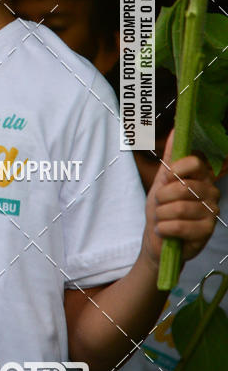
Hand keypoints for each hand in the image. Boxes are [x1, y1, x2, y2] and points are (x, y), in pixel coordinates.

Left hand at [142, 131, 219, 265]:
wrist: (157, 240)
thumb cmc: (161, 209)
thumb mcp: (161, 181)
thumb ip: (170, 157)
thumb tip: (176, 130)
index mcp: (202, 176)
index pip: (195, 162)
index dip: (176, 170)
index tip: (167, 179)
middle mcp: (211, 191)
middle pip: (183, 186)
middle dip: (162, 197)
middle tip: (161, 204)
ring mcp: (211, 212)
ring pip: (179, 207)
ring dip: (161, 214)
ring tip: (162, 218)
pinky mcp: (207, 232)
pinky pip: (179, 226)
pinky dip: (164, 228)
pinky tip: (164, 230)